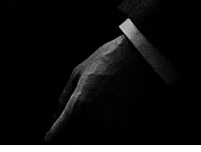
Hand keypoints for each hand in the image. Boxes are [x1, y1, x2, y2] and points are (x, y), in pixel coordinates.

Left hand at [45, 34, 171, 143]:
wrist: (147, 57)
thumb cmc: (112, 59)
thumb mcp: (79, 72)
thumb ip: (63, 99)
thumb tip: (54, 118)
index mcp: (78, 109)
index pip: (56, 138)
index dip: (52, 139)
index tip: (53, 137)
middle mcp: (96, 125)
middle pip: (76, 146)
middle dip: (71, 140)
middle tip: (74, 129)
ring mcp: (116, 132)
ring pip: (94, 145)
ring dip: (89, 138)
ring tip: (93, 123)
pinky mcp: (133, 133)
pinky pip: (115, 142)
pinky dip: (108, 137)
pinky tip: (110, 124)